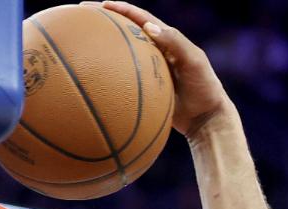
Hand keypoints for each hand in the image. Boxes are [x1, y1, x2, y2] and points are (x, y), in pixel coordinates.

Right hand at [94, 2, 234, 137]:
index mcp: (166, 39)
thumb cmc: (204, 87)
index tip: (100, 6)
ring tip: (81, 43)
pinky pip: (123, 78)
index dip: (120, 9)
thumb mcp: (194, 61)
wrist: (206, 118)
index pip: (139, 18)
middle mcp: (155, 51)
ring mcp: (149, 70)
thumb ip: (175, 42)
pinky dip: (109, 75)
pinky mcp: (145, 88)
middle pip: (124, 31)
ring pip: (121, 53)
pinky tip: (93, 80)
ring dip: (102, 47)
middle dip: (104, 21)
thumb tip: (147, 27)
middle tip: (81, 17)